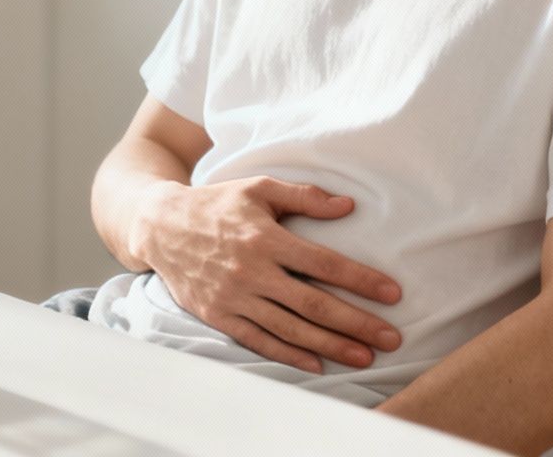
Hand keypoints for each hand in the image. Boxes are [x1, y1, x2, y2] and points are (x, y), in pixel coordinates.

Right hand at [131, 176, 403, 373]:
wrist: (159, 225)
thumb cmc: (216, 203)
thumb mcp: (258, 188)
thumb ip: (303, 196)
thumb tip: (348, 205)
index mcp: (265, 237)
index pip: (324, 264)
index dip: (361, 280)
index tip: (393, 294)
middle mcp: (251, 271)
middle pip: (314, 305)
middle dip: (357, 323)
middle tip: (391, 338)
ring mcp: (234, 297)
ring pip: (290, 329)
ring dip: (331, 346)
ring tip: (364, 356)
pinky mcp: (218, 316)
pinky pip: (259, 341)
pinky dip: (289, 355)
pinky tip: (317, 364)